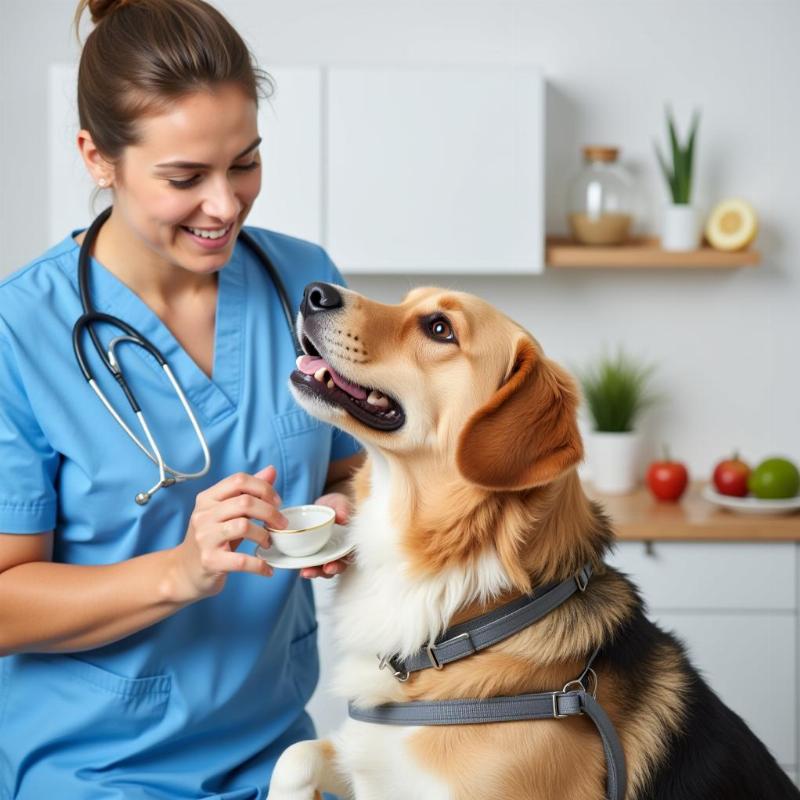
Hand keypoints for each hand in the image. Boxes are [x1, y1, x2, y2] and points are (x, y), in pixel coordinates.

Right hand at [167, 465, 287, 601]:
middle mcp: (203, 515)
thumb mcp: (226, 511)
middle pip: (245, 502)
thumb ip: (248, 492)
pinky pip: (241, 560)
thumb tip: (271, 470)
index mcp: (207, 498)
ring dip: (264, 535)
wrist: (184, 572)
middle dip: (271, 512)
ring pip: (244, 526)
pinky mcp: (209, 561)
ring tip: (269, 542)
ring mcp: (205, 538)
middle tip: (280, 524)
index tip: (277, 502)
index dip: (264, 488)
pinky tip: (267, 568)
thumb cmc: (211, 538)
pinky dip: (259, 565)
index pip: (239, 480)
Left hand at [300, 491, 351, 579]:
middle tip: (324, 569)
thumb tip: (343, 517)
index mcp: (348, 542)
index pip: (349, 557)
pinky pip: (309, 562)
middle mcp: (338, 552)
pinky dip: (304, 566)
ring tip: (306, 572)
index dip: (343, 563)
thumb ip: (343, 508)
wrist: (323, 505)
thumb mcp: (340, 503)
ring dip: (315, 572)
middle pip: (336, 566)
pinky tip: (298, 567)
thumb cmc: (336, 505)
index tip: (334, 564)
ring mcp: (325, 554)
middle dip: (329, 571)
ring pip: (322, 568)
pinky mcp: (312, 552)